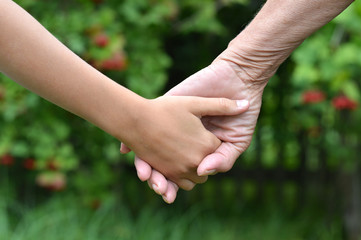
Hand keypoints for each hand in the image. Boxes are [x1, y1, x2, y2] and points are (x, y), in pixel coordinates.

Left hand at [126, 54, 267, 202]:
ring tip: (146, 175)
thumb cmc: (240, 114)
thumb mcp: (236, 142)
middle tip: (157, 188)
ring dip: (144, 166)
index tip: (166, 194)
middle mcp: (180, 140)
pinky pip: (142, 124)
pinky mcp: (165, 105)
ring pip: (147, 151)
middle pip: (160, 166)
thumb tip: (203, 172)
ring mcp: (171, 124)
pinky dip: (131, 140)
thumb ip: (223, 159)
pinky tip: (128, 150)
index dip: (170, 185)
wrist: (238, 81)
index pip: (178, 173)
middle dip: (157, 179)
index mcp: (196, 151)